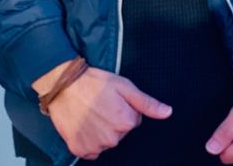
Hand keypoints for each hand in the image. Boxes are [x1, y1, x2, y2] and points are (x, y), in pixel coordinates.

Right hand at [33, 63, 171, 159]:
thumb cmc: (94, 82)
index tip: (111, 99)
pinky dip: (88, 139)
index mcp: (126, 122)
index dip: (123, 108)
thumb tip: (168, 112)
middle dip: (113, 119)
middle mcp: (112, 139)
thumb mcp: (124, 86)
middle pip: (119, 132)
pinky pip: (90, 149)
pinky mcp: (80, 150)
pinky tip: (83, 123)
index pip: (133, 121)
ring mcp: (95, 146)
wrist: (63, 85)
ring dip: (100, 130)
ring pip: (105, 141)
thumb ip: (147, 103)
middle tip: (100, 104)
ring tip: (89, 112)